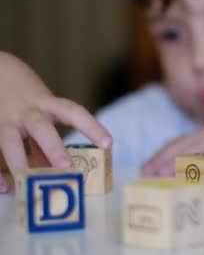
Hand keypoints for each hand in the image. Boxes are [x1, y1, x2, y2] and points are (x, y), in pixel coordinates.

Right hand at [0, 52, 111, 191]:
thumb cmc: (28, 101)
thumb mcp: (44, 113)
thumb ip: (48, 143)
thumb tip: (60, 172)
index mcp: (47, 105)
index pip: (73, 112)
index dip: (91, 127)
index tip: (108, 143)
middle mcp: (27, 113)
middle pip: (41, 127)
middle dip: (53, 146)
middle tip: (67, 165)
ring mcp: (5, 122)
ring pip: (9, 141)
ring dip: (19, 161)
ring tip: (28, 180)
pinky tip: (5, 188)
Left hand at [141, 123, 203, 176]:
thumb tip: (187, 173)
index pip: (182, 141)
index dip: (162, 153)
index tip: (146, 167)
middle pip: (185, 143)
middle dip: (164, 157)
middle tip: (146, 172)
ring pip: (200, 148)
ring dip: (179, 160)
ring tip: (161, 173)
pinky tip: (194, 173)